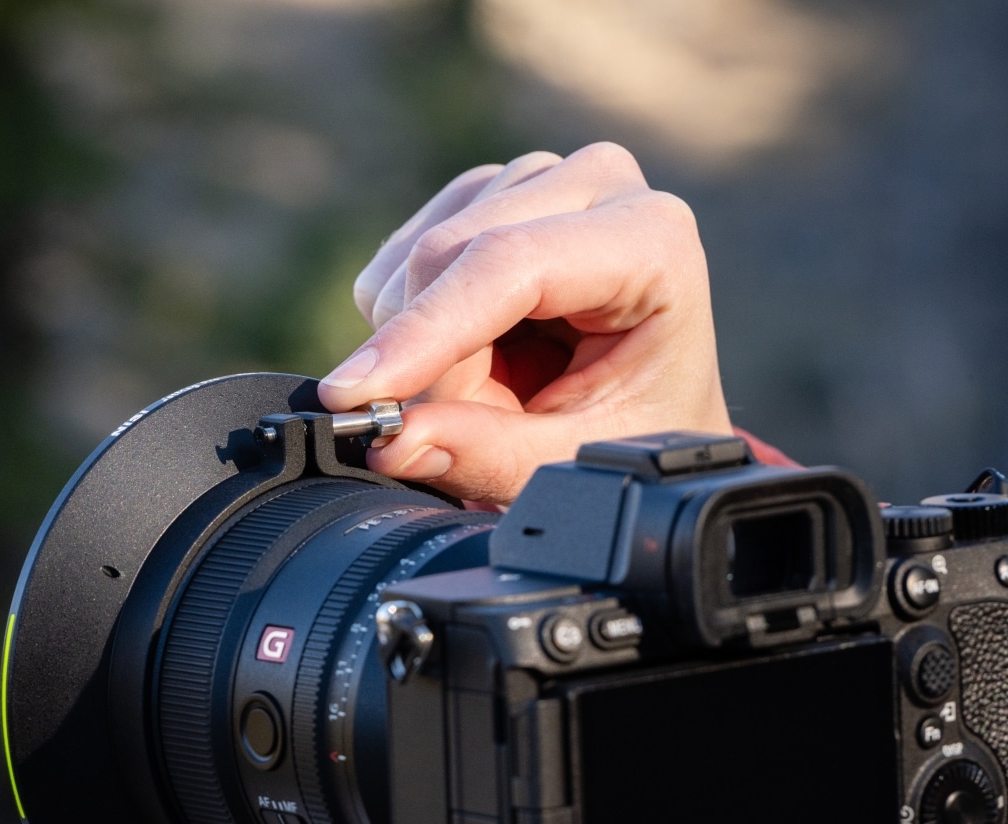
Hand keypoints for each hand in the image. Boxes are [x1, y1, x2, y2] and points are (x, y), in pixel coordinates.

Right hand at [315, 143, 730, 506]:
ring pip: (411, 259)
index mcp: (651, 239)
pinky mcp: (483, 195)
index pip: (509, 262)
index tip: (357, 395)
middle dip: (422, 359)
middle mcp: (596, 184)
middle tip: (437, 434)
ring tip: (487, 396)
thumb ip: (488, 455)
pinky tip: (469, 354)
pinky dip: (406, 327)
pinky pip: (395, 264)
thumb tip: (394, 443)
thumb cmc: (634, 430)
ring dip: (416, 348)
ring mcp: (535, 179)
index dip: (425, 330)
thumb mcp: (574, 460)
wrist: (648, 404)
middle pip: (447, 253)